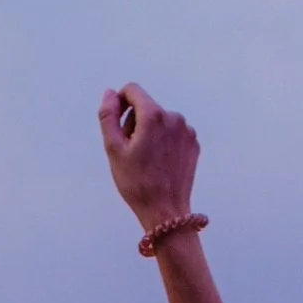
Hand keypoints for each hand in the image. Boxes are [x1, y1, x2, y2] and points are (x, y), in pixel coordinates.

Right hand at [99, 82, 198, 229]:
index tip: (118, 126)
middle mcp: (173, 117)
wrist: (166, 212)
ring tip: (146, 160)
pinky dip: (164, 142)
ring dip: (150, 132)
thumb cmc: (137, 184)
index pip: (132, 90)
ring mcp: (187, 131)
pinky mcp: (193, 144)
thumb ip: (108, 115)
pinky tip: (160, 163)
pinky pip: (173, 133)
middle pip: (146, 106)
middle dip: (135, 122)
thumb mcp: (113, 149)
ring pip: (161, 120)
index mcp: (153, 115)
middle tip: (131, 151)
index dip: (120, 104)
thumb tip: (110, 93)